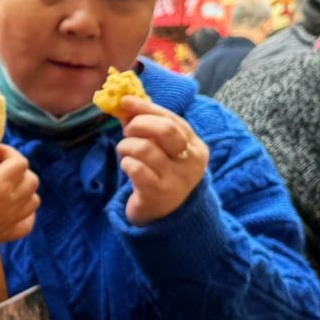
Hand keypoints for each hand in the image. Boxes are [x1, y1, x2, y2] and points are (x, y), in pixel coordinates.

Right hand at [0, 137, 40, 243]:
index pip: (19, 162)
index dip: (6, 154)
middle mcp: (11, 204)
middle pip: (31, 179)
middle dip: (15, 170)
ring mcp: (12, 221)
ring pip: (33, 199)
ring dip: (21, 189)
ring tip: (1, 189)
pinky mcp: (8, 236)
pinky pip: (28, 222)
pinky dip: (24, 212)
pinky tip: (8, 209)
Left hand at [116, 96, 208, 225]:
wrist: (166, 218)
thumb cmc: (161, 175)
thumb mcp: (162, 150)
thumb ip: (147, 127)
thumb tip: (126, 103)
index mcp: (195, 146)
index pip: (172, 119)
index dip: (147, 108)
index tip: (125, 101)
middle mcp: (191, 162)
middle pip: (165, 130)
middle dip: (139, 124)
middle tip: (128, 131)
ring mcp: (176, 179)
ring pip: (145, 149)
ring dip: (127, 146)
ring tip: (125, 152)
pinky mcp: (158, 194)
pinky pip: (136, 169)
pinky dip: (126, 163)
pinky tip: (128, 167)